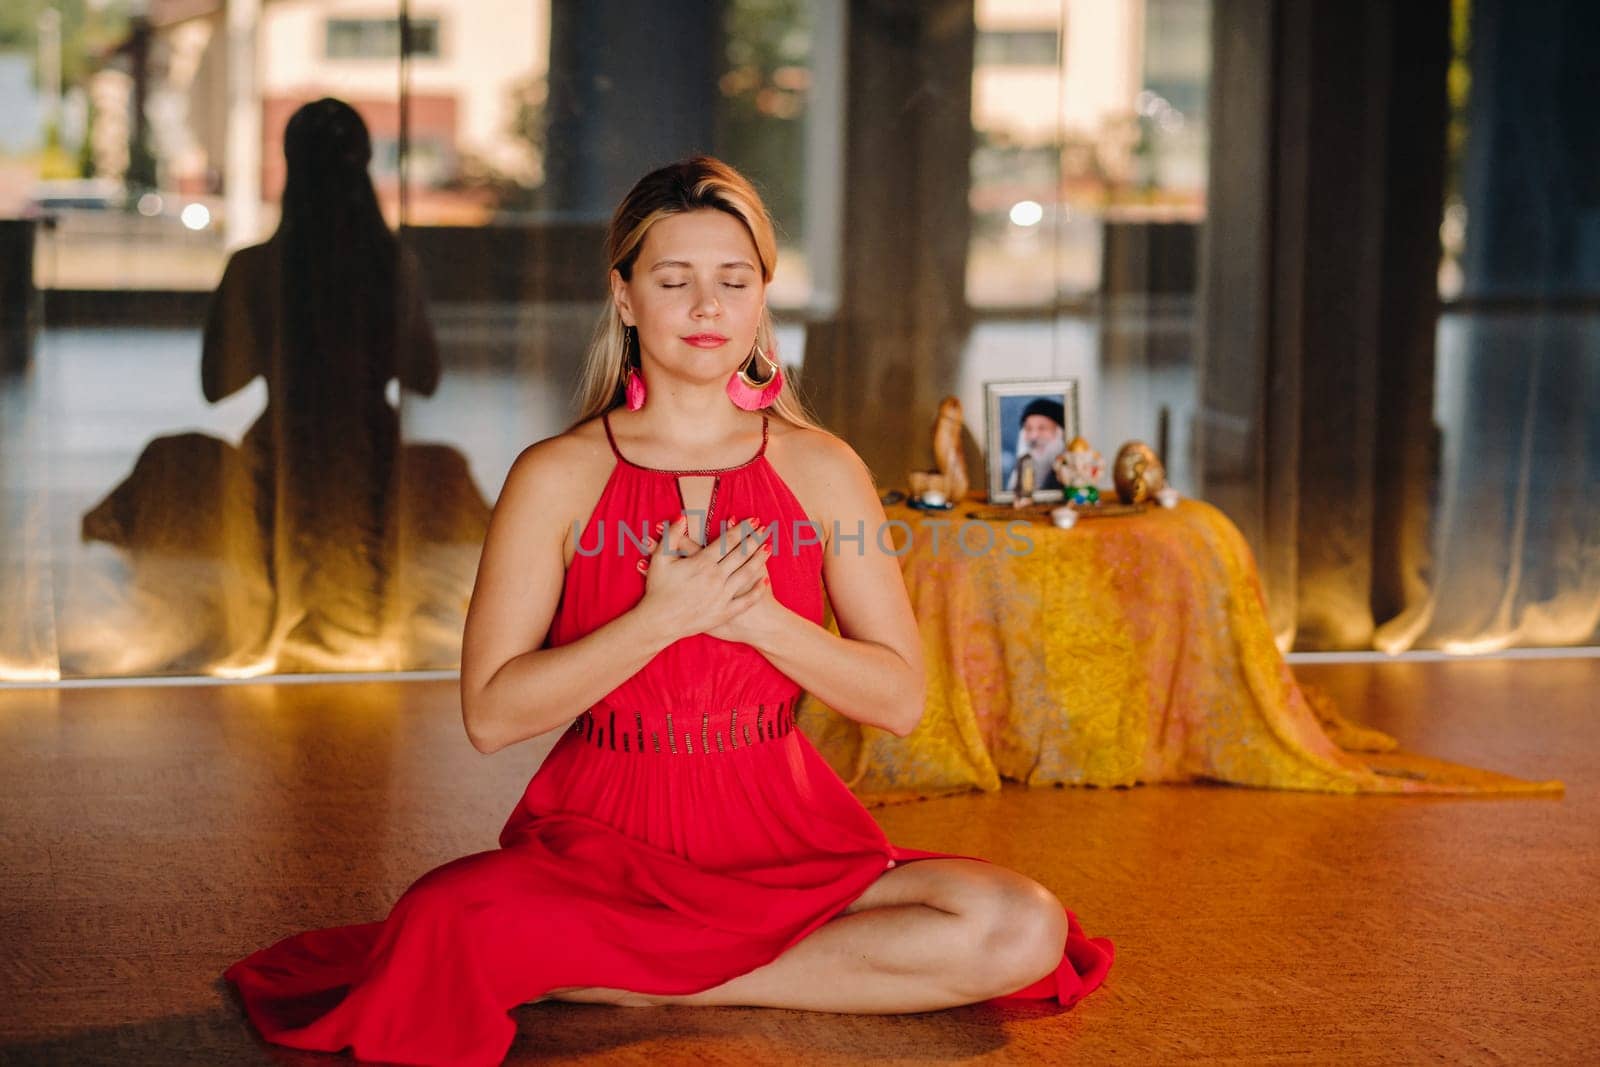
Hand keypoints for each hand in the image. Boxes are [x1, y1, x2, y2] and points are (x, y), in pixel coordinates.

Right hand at [634, 515, 773, 643]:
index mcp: (702, 563)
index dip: (742, 529)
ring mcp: (722, 596)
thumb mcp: (660, 559)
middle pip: (741, 554)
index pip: (728, 541)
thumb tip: (682, 517)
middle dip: (755, 539)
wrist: (659, 622)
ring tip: (768, 548)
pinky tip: (765, 581)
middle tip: (765, 529)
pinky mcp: (724, 613)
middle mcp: (716, 578)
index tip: (753, 520)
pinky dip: (757, 591)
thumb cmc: (658, 590)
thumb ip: (672, 536)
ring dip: (759, 559)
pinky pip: (746, 601)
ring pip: (746, 573)